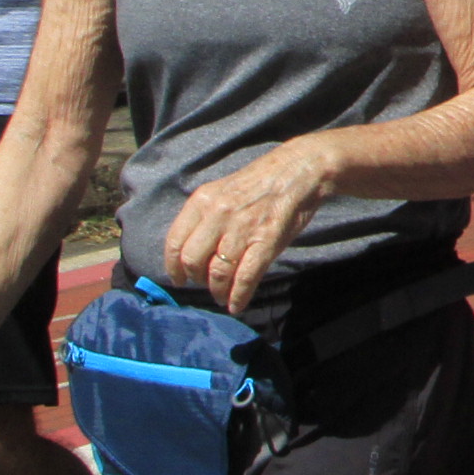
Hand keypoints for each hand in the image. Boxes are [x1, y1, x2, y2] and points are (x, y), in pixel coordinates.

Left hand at [158, 139, 334, 314]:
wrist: (300, 169)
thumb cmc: (262, 182)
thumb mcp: (223, 191)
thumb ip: (205, 218)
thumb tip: (192, 252)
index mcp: (203, 200)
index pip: (175, 241)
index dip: (173, 267)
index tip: (179, 279)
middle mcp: (218, 214)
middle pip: (193, 260)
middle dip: (197, 280)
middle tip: (205, 285)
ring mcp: (243, 228)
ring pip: (218, 272)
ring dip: (217, 291)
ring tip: (222, 297)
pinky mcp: (267, 241)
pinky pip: (246, 277)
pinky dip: (239, 296)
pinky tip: (237, 305)